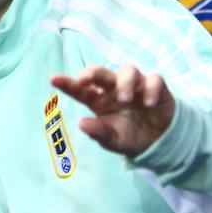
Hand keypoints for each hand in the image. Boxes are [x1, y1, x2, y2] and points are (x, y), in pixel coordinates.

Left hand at [51, 64, 174, 156]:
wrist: (158, 142)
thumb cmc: (129, 137)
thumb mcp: (112, 141)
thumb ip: (98, 133)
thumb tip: (81, 124)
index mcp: (98, 100)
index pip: (80, 90)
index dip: (67, 83)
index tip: (53, 79)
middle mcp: (114, 88)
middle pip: (101, 72)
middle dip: (92, 72)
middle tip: (86, 80)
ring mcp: (135, 85)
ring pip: (128, 70)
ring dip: (125, 83)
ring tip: (124, 100)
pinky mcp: (155, 86)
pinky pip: (154, 79)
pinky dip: (151, 89)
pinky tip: (149, 104)